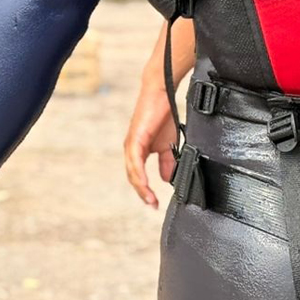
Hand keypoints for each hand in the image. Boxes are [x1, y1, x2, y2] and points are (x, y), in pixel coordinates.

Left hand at [124, 82, 176, 208]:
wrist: (162, 94)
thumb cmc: (163, 115)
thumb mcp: (168, 144)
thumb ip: (166, 162)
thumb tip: (167, 180)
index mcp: (138, 152)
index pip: (139, 176)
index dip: (146, 191)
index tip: (154, 203)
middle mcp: (132, 150)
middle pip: (133, 177)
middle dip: (143, 193)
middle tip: (152, 205)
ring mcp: (131, 144)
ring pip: (132, 172)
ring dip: (141, 187)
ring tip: (150, 199)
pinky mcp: (134, 138)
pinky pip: (135, 161)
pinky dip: (139, 174)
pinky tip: (144, 183)